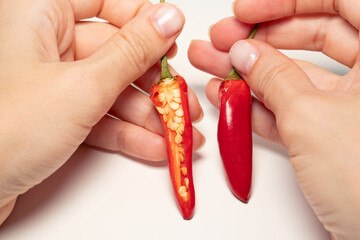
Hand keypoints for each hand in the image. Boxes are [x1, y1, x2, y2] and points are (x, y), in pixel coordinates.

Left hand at [0, 0, 204, 223]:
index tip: (173, 42)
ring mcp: (48, 83)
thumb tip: (167, 19)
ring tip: (178, 135)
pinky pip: (96, 117)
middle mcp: (41, 45)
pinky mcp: (52, 117)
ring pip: (109, 91)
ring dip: (146, 116)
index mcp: (37, 15)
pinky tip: (154, 147)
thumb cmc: (5, 131)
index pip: (103, 2)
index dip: (142, 22)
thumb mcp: (82, 86)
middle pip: (114, 54)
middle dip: (153, 85)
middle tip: (182, 104)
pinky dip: (125, 133)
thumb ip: (131, 52)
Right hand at [188, 0, 359, 238]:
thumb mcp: (311, 118)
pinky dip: (259, 104)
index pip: (338, 1)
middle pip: (314, 35)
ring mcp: (352, 108)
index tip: (245, 11)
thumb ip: (272, 78)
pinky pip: (293, 109)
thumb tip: (243, 53)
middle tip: (222, 40)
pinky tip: (227, 97)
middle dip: (260, 37)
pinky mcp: (333, 135)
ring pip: (296, 76)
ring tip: (210, 65)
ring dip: (249, 72)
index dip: (286, 1)